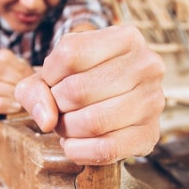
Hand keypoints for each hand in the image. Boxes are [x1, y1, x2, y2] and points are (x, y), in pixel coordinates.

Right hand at [0, 49, 33, 134]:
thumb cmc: (7, 95)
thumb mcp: (16, 77)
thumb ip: (25, 70)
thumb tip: (46, 70)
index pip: (2, 57)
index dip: (20, 69)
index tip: (32, 80)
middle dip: (15, 81)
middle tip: (29, 92)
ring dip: (9, 93)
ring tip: (23, 100)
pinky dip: (3, 105)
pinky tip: (16, 108)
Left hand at [15, 25, 165, 163]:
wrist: (116, 100)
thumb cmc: (81, 80)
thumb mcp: (52, 72)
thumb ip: (35, 89)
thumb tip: (47, 119)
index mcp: (126, 37)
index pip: (69, 54)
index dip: (49, 74)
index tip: (54, 81)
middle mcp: (147, 65)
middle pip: (77, 90)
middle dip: (57, 106)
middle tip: (59, 109)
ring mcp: (153, 100)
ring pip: (92, 122)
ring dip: (67, 130)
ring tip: (67, 125)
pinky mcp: (150, 134)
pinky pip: (105, 149)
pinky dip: (79, 151)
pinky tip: (75, 144)